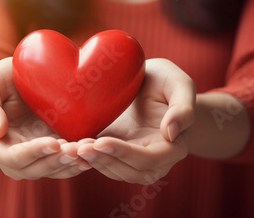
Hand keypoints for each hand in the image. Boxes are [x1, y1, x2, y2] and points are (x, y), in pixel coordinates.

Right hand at [0, 58, 90, 179]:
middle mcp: (11, 155)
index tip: (53, 142)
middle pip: (32, 169)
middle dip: (54, 162)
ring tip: (85, 152)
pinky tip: (90, 156)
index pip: (11, 157)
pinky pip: (63, 166)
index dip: (32, 153)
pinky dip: (76, 164)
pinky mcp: (51, 153)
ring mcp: (33, 156)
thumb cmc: (6, 77)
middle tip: (75, 150)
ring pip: (50, 170)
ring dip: (67, 165)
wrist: (27, 77)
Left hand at [77, 58, 195, 183]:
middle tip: (80, 147)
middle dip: (103, 160)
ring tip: (72, 148)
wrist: (150, 83)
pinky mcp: (114, 152)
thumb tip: (171, 133)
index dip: (125, 154)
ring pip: (113, 170)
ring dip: (92, 162)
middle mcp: (153, 160)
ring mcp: (133, 159)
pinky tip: (70, 147)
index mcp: (173, 147)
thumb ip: (183, 108)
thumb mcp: (180, 84)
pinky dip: (86, 158)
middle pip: (129, 171)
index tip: (102, 141)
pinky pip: (101, 162)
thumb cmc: (167, 82)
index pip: (149, 159)